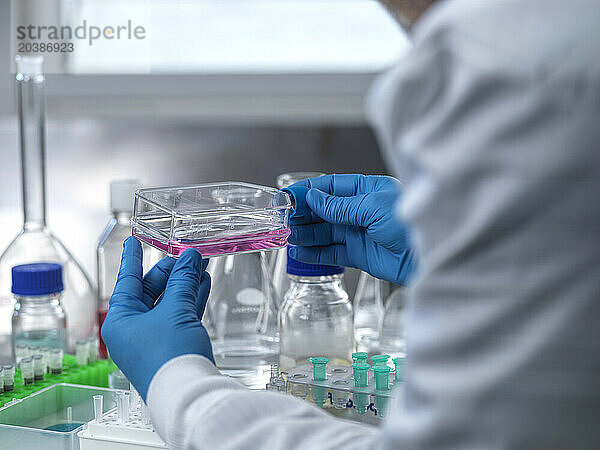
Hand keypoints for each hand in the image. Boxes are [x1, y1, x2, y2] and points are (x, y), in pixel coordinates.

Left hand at [101, 237, 212, 399]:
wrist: (187, 393)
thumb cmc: (169, 357)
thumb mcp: (175, 310)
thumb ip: (184, 280)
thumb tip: (190, 258)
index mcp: (120, 320)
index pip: (127, 280)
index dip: (132, 258)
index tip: (132, 241)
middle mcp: (133, 329)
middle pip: (151, 290)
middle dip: (171, 271)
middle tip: (187, 254)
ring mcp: (152, 339)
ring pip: (168, 303)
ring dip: (184, 284)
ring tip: (200, 265)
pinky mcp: (172, 346)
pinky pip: (179, 315)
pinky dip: (190, 300)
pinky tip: (202, 285)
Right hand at [286, 174, 415, 284]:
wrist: (430, 255)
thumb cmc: (410, 223)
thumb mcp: (372, 207)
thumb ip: (340, 206)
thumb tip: (313, 198)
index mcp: (367, 190)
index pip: (331, 187)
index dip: (308, 191)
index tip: (287, 196)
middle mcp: (361, 210)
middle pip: (324, 210)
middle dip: (303, 214)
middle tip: (283, 219)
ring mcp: (359, 233)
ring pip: (325, 232)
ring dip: (305, 234)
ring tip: (287, 236)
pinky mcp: (360, 254)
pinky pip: (332, 252)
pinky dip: (315, 253)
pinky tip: (299, 252)